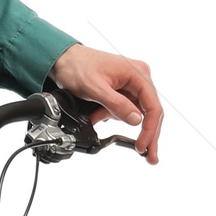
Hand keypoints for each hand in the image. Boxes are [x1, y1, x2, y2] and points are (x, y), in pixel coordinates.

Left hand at [48, 44, 162, 164]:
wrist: (62, 59)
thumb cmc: (77, 67)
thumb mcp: (95, 89)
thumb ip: (116, 105)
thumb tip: (136, 120)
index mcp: (137, 73)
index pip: (153, 106)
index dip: (150, 130)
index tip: (143, 145)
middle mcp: (139, 77)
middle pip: (150, 112)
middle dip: (146, 134)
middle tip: (148, 156)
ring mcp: (132, 83)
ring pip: (135, 112)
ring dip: (118, 120)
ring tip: (98, 118)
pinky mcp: (123, 88)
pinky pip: (123, 108)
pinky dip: (111, 115)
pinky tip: (98, 115)